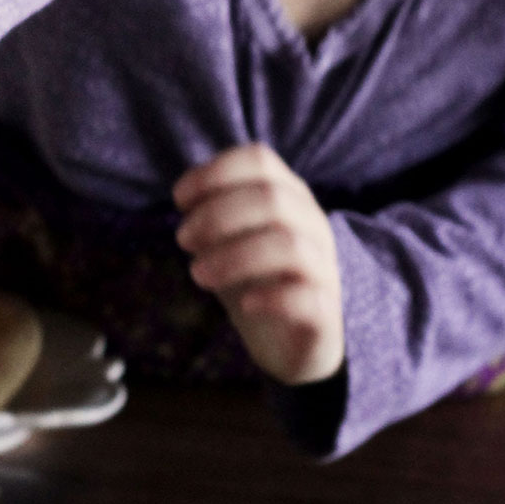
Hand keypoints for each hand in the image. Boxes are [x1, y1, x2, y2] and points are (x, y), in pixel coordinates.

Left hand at [173, 143, 343, 385]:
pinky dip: (271, 298)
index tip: (179, 200)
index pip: (260, 161)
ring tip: (198, 274)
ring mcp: (324, 266)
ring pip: (289, 244)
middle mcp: (312, 224)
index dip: (215, 173)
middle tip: (183, 240)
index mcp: (288, 196)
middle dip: (217, 215)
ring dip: (234, 256)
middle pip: (272, 198)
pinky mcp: (325, 310)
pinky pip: (306, 296)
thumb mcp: (226, 242)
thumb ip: (211, 216)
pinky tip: (245, 304)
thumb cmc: (253, 281)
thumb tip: (186, 200)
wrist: (289, 342)